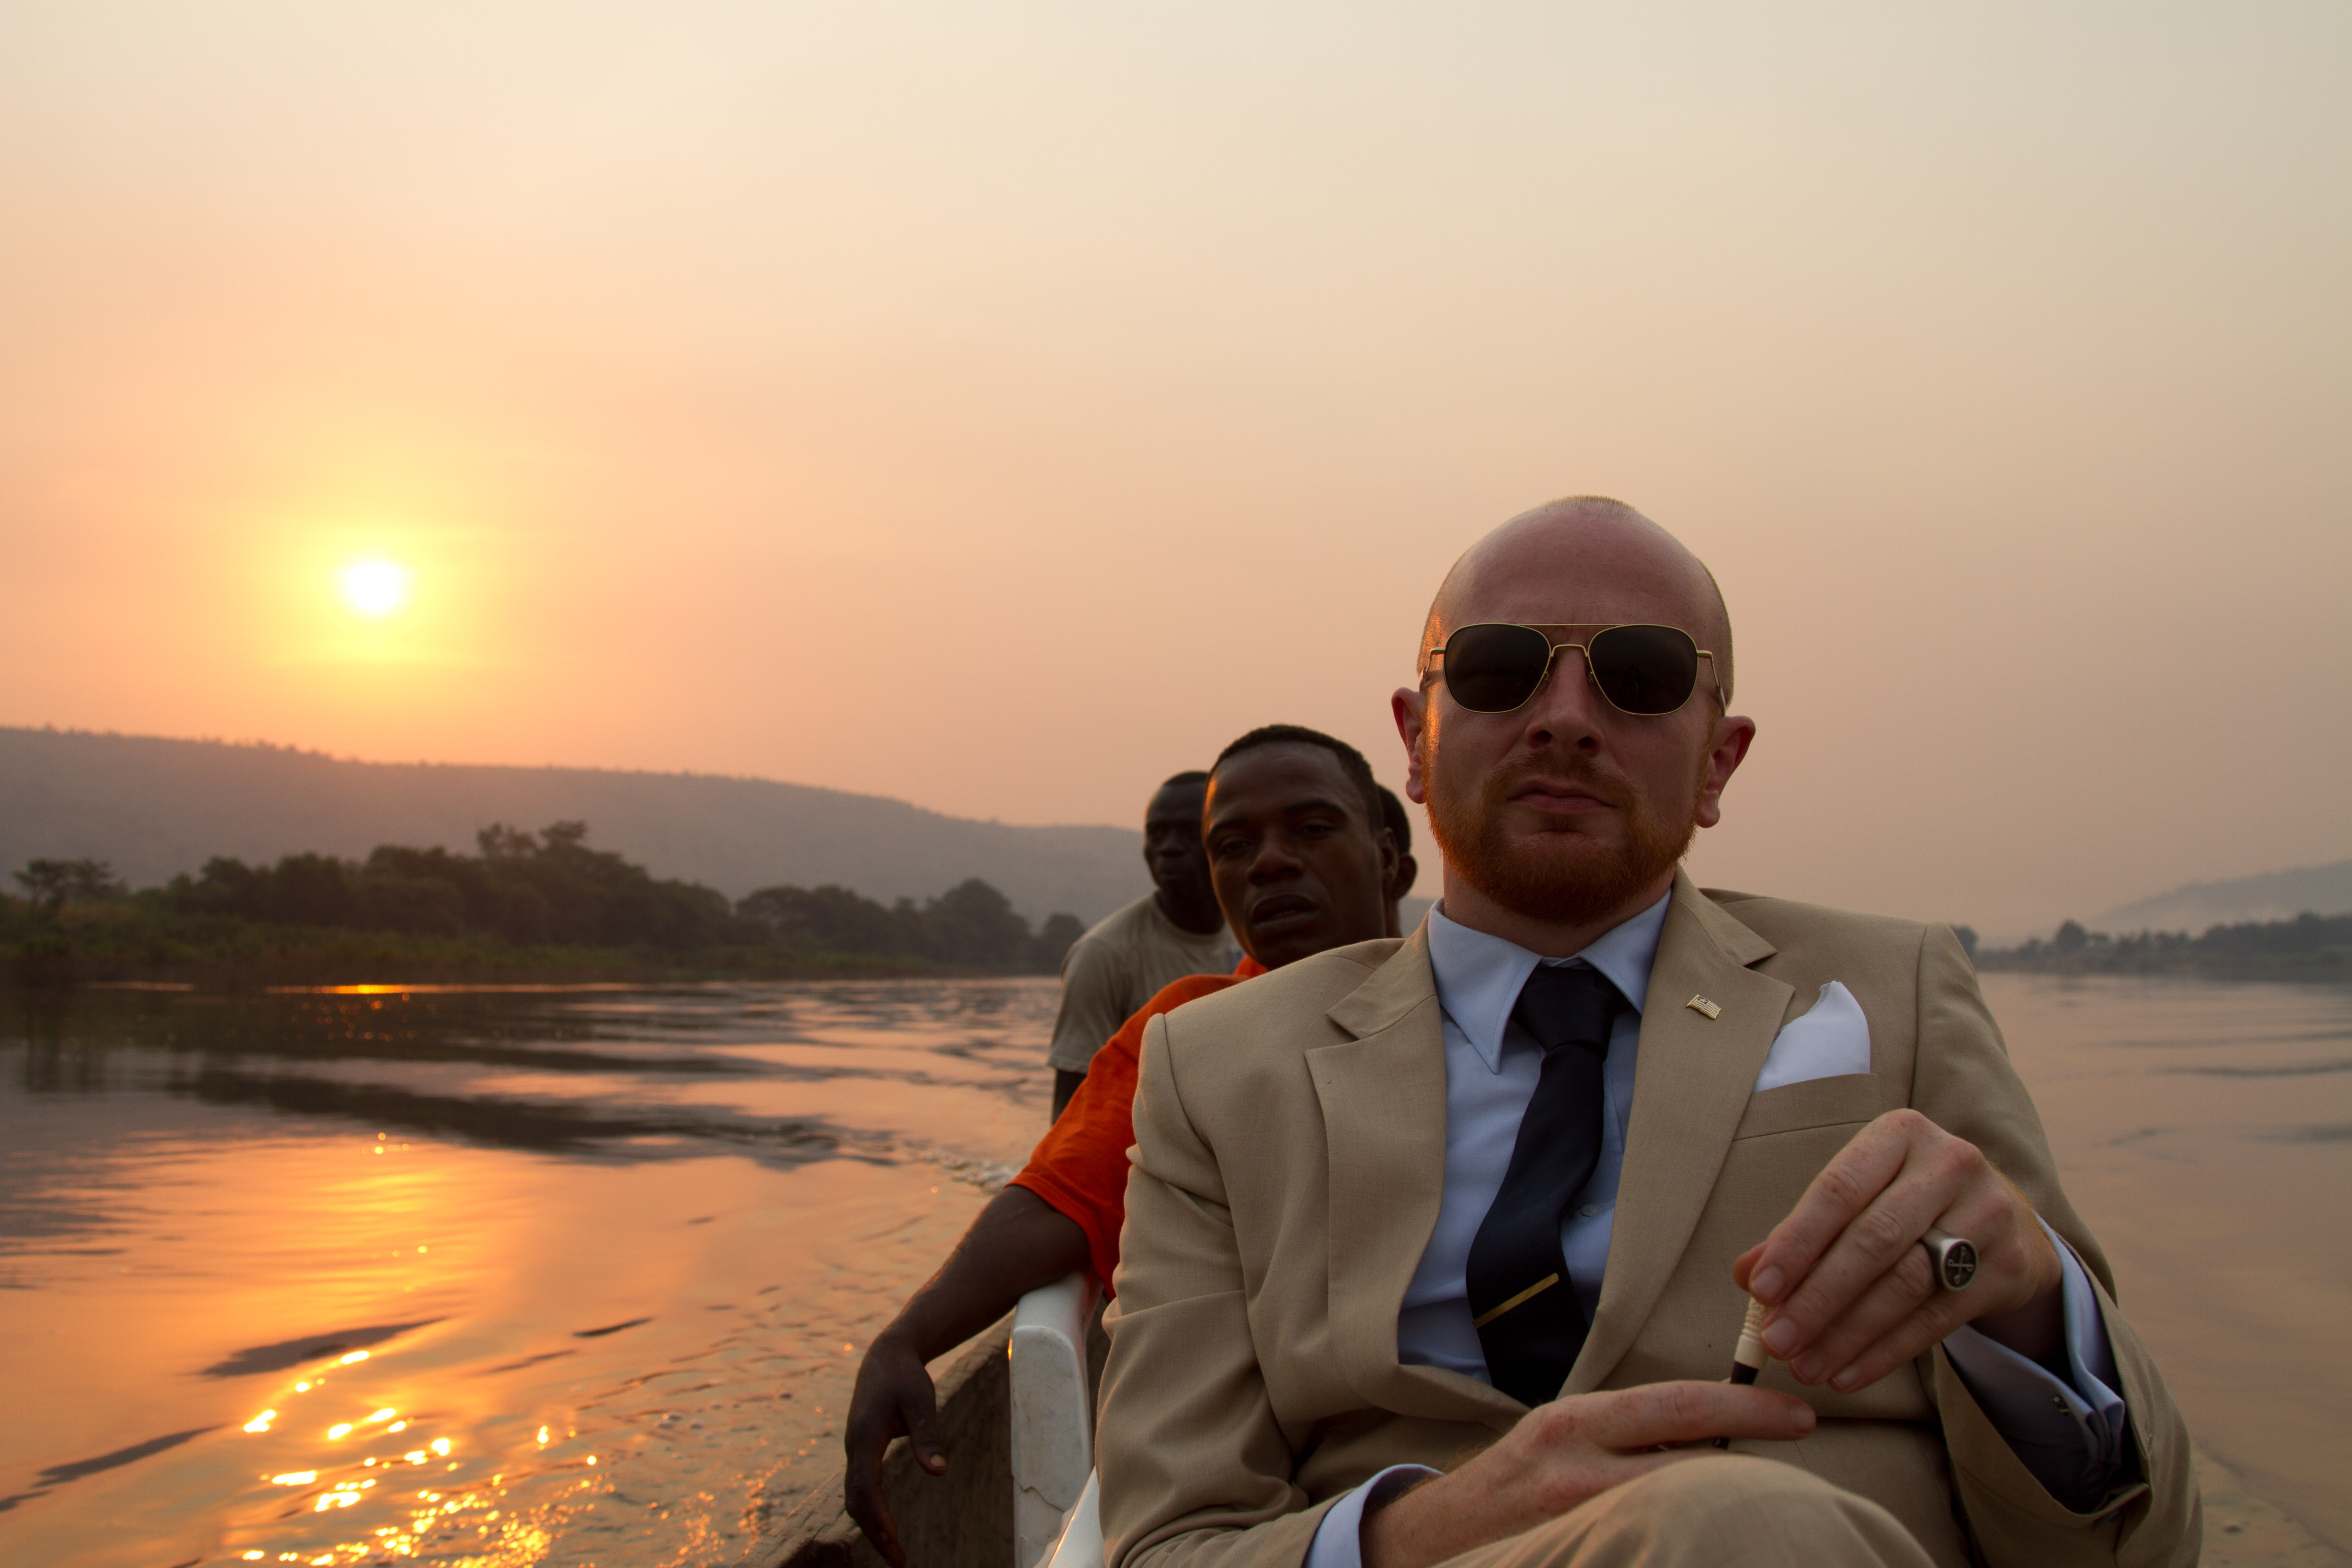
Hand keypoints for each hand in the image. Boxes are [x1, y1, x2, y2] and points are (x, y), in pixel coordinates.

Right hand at [843, 1328, 946, 1567]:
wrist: (886, 1357)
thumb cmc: (905, 1378)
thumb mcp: (921, 1401)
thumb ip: (927, 1436)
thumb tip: (939, 1473)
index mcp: (865, 1435)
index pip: (866, 1483)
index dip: (878, 1512)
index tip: (893, 1537)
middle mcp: (854, 1447)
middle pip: (856, 1499)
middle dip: (874, 1532)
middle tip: (898, 1560)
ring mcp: (855, 1451)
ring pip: (856, 1497)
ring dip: (872, 1526)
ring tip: (895, 1553)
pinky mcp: (862, 1452)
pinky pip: (861, 1489)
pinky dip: (870, 1512)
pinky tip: (885, 1530)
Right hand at [1360, 1382, 1814, 1567]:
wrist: (1442, 1538)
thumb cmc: (1519, 1484)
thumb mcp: (1565, 1437)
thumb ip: (1625, 1433)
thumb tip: (1710, 1433)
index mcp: (1576, 1423)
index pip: (1676, 1406)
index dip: (1744, 1408)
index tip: (1796, 1413)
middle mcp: (1576, 1465)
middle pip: (1689, 1457)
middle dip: (1751, 1446)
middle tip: (1803, 1435)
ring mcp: (1578, 1517)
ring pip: (1678, 1502)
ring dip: (1721, 1496)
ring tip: (1758, 1493)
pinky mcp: (1577, 1551)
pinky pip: (1649, 1538)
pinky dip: (1684, 1530)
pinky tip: (1702, 1529)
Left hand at [1734, 1109, 2064, 1395]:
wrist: (2007, 1220)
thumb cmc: (1906, 1203)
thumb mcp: (1859, 1199)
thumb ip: (1802, 1232)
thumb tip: (1746, 1273)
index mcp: (1899, 1134)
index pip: (1838, 1189)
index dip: (1796, 1242)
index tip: (1759, 1290)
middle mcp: (1949, 1163)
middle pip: (1873, 1240)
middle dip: (1818, 1298)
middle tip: (1777, 1342)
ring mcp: (1987, 1213)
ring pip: (1905, 1284)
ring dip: (1847, 1334)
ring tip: (1806, 1367)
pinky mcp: (2007, 1266)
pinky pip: (1937, 1319)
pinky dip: (1886, 1352)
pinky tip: (1848, 1375)